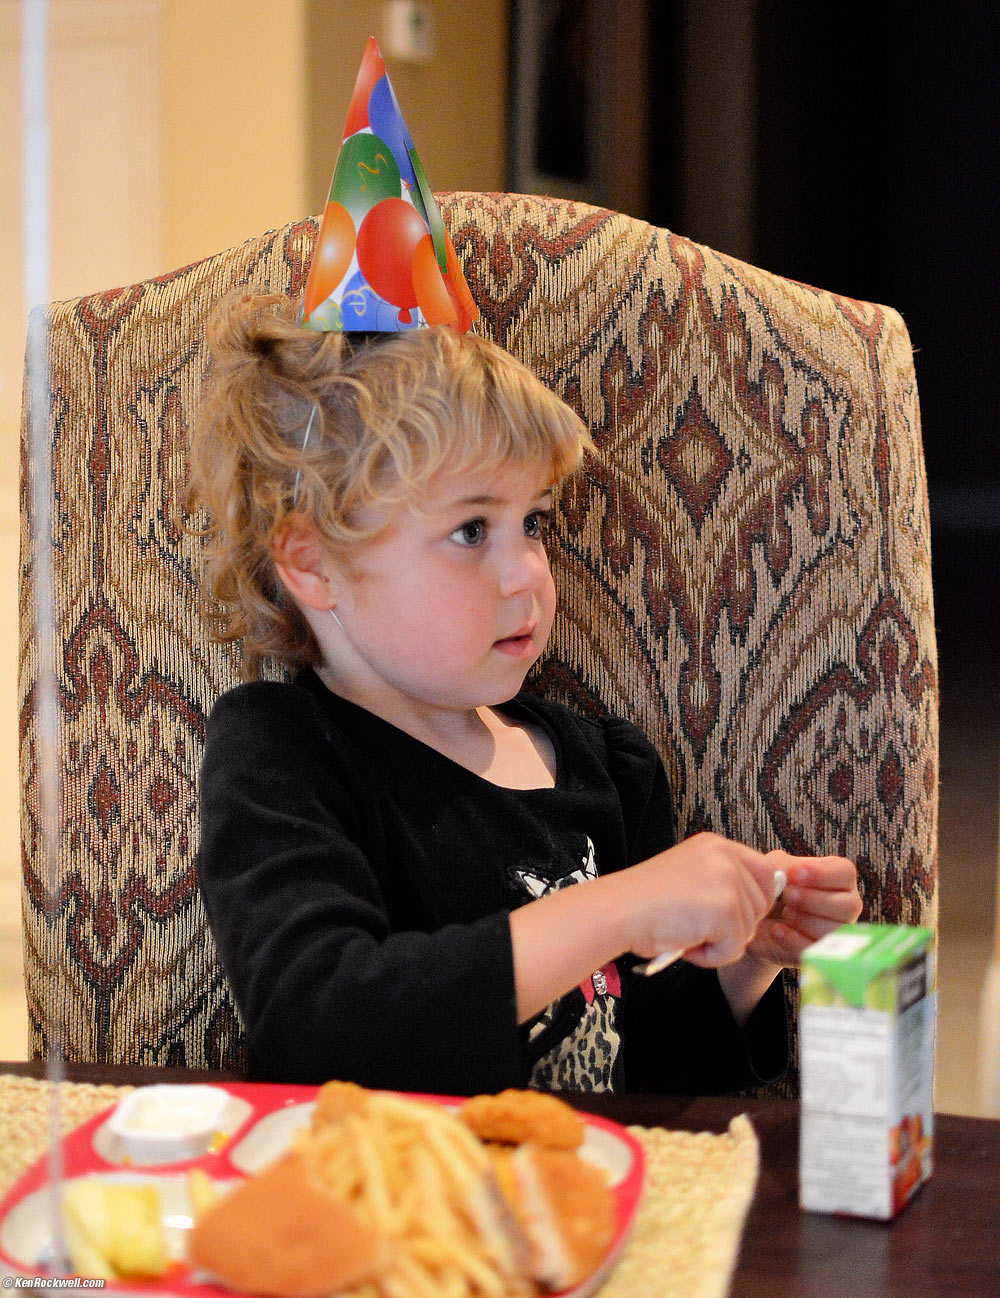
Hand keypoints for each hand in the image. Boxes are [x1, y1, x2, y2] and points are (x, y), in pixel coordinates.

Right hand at [621, 832, 782, 966]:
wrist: (617, 910)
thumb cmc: (643, 900)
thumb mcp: (690, 875)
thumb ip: (722, 881)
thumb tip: (760, 904)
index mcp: (717, 845)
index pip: (764, 872)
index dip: (755, 899)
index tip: (729, 914)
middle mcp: (726, 857)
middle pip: (761, 904)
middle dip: (734, 926)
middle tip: (695, 927)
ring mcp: (728, 882)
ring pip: (749, 929)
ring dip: (721, 942)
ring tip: (686, 933)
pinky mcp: (725, 911)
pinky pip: (735, 949)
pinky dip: (712, 957)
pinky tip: (687, 944)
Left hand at [744, 850, 861, 966]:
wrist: (755, 919)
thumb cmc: (770, 887)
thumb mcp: (773, 868)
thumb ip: (782, 867)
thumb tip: (788, 874)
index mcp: (837, 878)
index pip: (845, 873)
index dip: (823, 874)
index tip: (795, 873)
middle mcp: (844, 906)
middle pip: (849, 906)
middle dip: (815, 900)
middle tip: (788, 895)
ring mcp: (836, 933)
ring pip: (835, 931)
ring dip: (806, 921)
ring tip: (785, 913)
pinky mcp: (819, 955)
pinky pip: (816, 951)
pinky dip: (794, 940)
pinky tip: (777, 931)